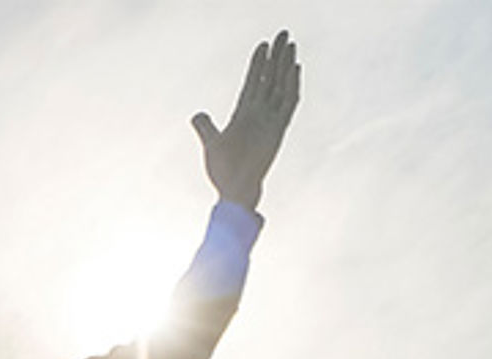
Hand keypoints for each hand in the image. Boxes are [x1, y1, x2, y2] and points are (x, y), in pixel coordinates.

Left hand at [192, 30, 300, 210]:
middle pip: (270, 78)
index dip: (257, 64)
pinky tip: (294, 68)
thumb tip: (197, 114)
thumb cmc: (223, 171)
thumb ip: (205, 126)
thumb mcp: (211, 143)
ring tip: (290, 44)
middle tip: (283, 34)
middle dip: (276, 56)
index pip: (252, 83)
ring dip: (285, 65)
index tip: (263, 45)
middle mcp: (259, 114)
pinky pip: (288, 103)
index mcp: (244, 115)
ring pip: (280, 86)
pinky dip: (292, 85)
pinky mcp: (278, 130)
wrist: (234, 191)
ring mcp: (270, 121)